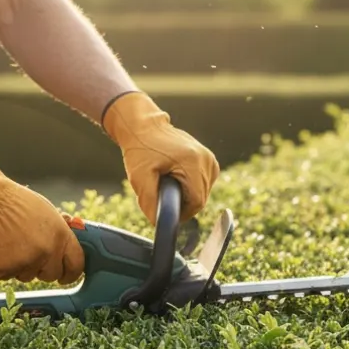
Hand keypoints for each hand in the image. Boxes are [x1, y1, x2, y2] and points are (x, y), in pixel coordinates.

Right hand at [0, 149, 83, 282]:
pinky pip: (4, 276)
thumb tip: (67, 246)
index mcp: (61, 237)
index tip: (66, 275)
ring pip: (27, 276)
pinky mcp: (2, 269)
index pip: (76, 265)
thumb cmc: (12, 202)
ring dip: (20, 266)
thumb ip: (59, 233)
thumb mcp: (47, 212)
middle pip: (51, 274)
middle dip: (43, 269)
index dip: (72, 272)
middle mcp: (46, 252)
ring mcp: (24, 262)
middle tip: (30, 255)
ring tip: (9, 245)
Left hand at [102, 91, 218, 223]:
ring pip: (205, 191)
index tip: (169, 212)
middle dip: (184, 203)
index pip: (197, 201)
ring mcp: (210, 158)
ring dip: (188, 194)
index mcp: (193, 162)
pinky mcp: (209, 159)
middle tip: (164, 197)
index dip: (184, 212)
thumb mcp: (139, 177)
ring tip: (169, 185)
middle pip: (202, 197)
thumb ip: (148, 202)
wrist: (143, 125)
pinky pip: (205, 183)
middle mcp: (206, 160)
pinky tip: (178, 179)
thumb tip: (157, 223)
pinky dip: (193, 186)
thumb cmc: (140, 149)